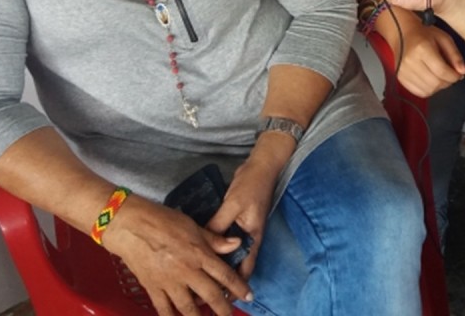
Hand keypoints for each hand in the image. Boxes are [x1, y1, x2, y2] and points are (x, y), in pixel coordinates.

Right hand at [101, 196, 252, 315]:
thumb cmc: (163, 221)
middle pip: (211, 295)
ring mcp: (169, 282)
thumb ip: (214, 239)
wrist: (130, 227)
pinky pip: (164, 308)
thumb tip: (237, 243)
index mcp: (199, 254)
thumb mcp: (192, 226)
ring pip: (188, 307)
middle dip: (223, 309)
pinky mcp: (153, 288)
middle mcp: (187, 271)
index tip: (249, 297)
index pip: (225, 275)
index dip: (239, 287)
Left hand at [206, 155, 280, 279]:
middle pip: (237, 264)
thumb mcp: (234, 204)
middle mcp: (249, 237)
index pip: (245, 268)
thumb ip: (219, 223)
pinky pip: (226, 240)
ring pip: (231, 253)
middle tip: (206, 290)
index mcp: (253, 237)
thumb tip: (203, 242)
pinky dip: (217, 248)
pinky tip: (205, 251)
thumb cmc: (251, 185)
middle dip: (225, 279)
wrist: (261, 166)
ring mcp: (243, 229)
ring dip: (220, 264)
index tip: (223, 297)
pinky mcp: (236, 221)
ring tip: (204, 275)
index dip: (235, 285)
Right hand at [387, 19, 464, 96]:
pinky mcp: (400, 78)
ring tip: (441, 77)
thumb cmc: (425, 35)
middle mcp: (410, 62)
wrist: (402, 34)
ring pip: (428, 90)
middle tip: (451, 76)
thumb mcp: (444, 39)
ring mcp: (403, 71)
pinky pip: (419, 92)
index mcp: (422, 48)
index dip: (454, 76)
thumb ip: (455, 55)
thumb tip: (463, 71)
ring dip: (439, 87)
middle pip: (435, 83)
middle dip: (448, 82)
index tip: (459, 74)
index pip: (441, 70)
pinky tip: (431, 81)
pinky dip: (429, 90)